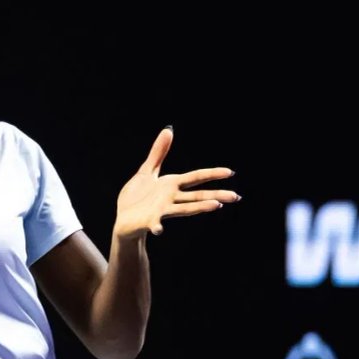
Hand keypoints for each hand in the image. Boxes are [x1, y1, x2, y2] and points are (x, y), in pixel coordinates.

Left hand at [112, 127, 238, 241]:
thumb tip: (169, 129)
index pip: (196, 178)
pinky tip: (159, 229)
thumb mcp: (147, 171)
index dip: (212, 174)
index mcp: (172, 185)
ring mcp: (161, 211)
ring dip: (200, 207)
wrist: (123, 219)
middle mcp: (171, 199)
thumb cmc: (136, 197)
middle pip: (198, 196)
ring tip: (215, 206)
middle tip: (235, 197)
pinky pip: (153, 224)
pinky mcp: (148, 221)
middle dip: (216, 195)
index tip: (230, 172)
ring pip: (184, 208)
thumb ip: (159, 152)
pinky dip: (156, 226)